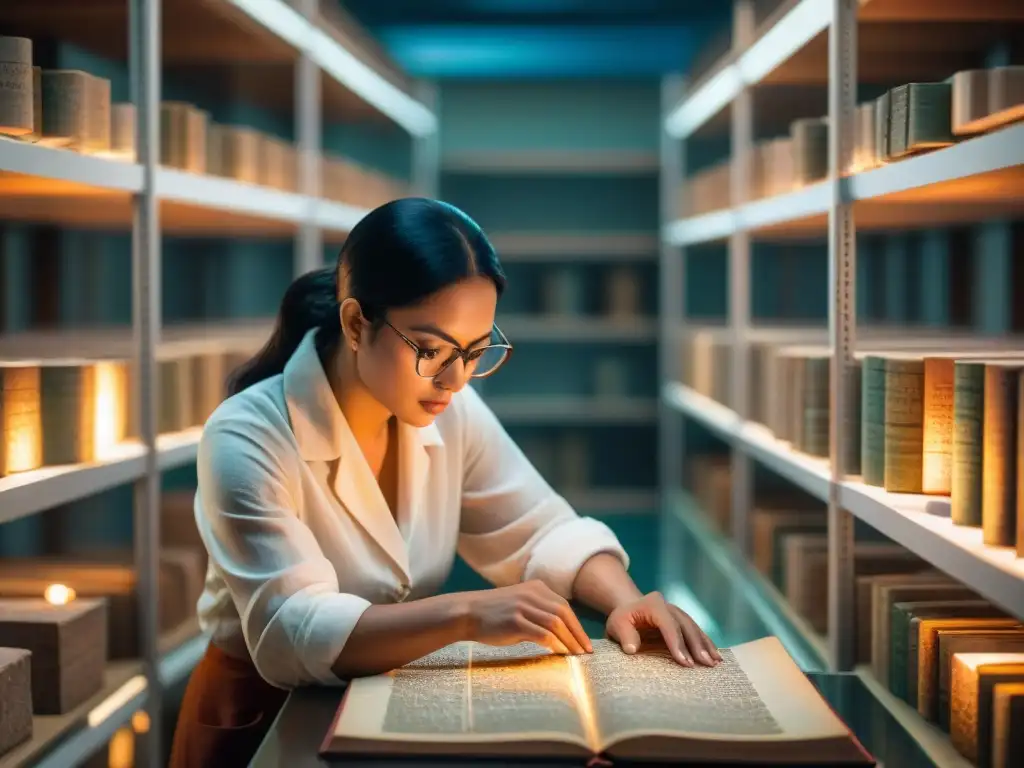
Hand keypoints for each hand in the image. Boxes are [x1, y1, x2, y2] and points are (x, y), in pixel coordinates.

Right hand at [461, 580, 592, 655]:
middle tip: (586, 652)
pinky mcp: (515, 621)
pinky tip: (560, 654)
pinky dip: (556, 645)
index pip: (564, 607)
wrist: (467, 613)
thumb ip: (539, 611)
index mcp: (536, 588)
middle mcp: (531, 594)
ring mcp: (523, 606)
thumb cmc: (494, 614)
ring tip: (576, 656)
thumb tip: (561, 632)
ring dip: (569, 641)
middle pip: (564, 614)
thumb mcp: (520, 604)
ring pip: (556, 624)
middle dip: (578, 634)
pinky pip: (543, 634)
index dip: (577, 626)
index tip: (585, 643)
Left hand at [605, 591, 721, 667]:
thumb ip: (624, 635)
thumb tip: (632, 649)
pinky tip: (715, 655)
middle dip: (697, 646)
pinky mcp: (682, 620)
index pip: (668, 624)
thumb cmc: (622, 620)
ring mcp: (677, 612)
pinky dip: (705, 642)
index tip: (685, 662)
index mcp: (653, 604)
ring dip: (706, 645)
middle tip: (706, 664)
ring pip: (694, 627)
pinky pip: (696, 631)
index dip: (677, 643)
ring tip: (715, 662)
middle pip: (685, 625)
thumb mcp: (616, 625)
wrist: (629, 609)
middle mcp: (669, 606)